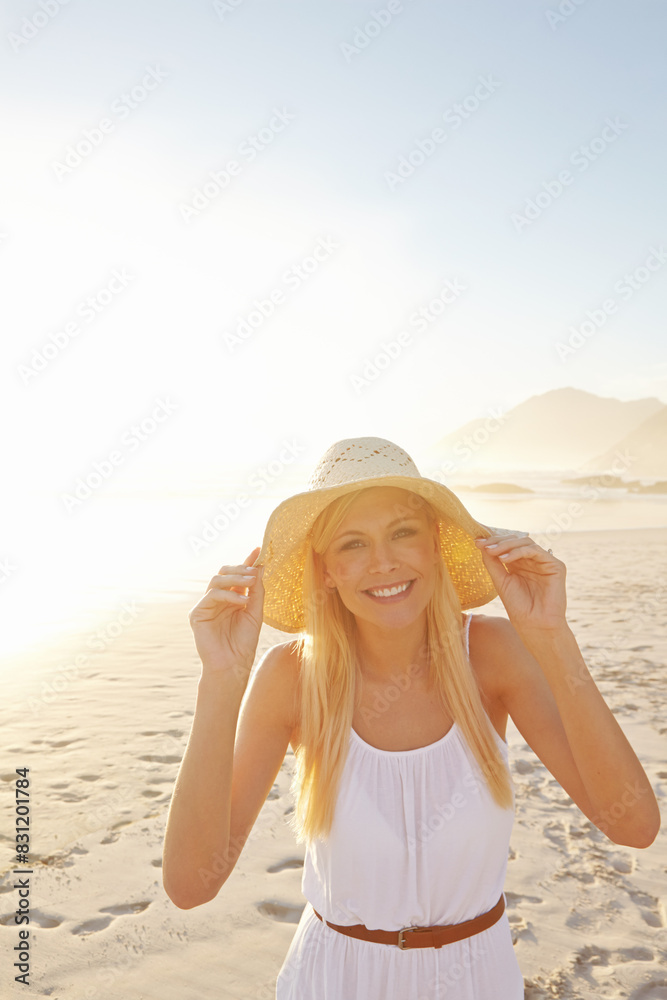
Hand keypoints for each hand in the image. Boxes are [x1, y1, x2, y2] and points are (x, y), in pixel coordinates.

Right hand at [188, 546, 263, 678]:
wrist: (233, 665)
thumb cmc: (244, 642)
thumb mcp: (255, 612)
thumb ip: (257, 590)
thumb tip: (261, 566)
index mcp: (232, 598)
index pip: (238, 575)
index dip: (247, 561)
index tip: (259, 549)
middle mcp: (218, 599)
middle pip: (224, 572)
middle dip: (240, 568)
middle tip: (255, 571)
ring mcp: (206, 605)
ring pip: (216, 580)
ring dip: (235, 578)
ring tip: (251, 583)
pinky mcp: (197, 613)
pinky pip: (212, 595)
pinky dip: (228, 595)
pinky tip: (242, 601)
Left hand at [474, 533, 566, 633]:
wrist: (534, 625)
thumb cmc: (518, 606)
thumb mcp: (500, 581)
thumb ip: (492, 562)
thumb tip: (481, 543)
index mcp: (520, 563)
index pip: (507, 545)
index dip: (493, 541)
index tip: (476, 541)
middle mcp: (532, 560)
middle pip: (516, 540)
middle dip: (498, 541)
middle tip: (483, 544)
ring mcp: (545, 562)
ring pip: (525, 542)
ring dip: (506, 544)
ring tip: (491, 551)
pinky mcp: (556, 566)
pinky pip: (535, 551)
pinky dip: (518, 552)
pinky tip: (504, 558)